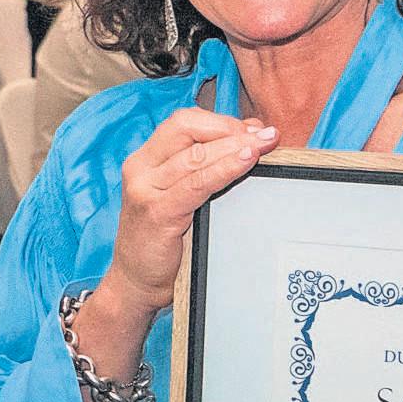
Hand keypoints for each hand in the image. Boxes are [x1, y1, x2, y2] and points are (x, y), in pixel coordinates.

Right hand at [105, 108, 278, 313]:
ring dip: (235, 146)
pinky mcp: (157, 212)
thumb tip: (250, 134)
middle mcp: (140, 169)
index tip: (255, 129)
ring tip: (266, 145)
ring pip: (196, 154)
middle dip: (231, 128)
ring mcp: (145, 190)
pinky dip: (224, 169)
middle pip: (187, 128)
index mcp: (145, 160)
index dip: (222, 120)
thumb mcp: (182, 195)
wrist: (136, 281)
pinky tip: (246, 162)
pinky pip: (197, 184)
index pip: (184, 122)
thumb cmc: (162, 240)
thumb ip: (207, 165)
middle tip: (266, 136)